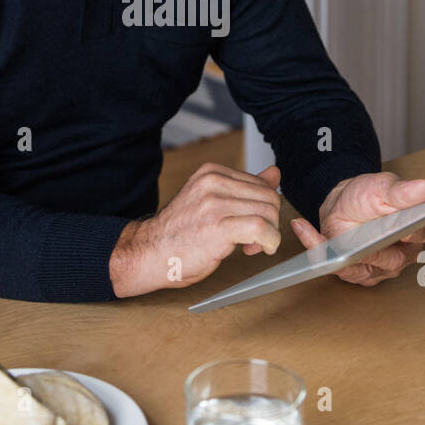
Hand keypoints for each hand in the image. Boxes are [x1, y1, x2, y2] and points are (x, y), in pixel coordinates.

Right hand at [109, 163, 281, 297]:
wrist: (149, 252)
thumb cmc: (179, 233)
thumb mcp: (212, 201)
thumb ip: (244, 188)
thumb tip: (275, 173)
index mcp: (212, 172)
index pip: (262, 184)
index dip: (264, 208)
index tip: (252, 226)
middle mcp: (213, 182)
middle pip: (269, 197)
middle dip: (270, 222)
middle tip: (254, 240)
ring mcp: (214, 203)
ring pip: (268, 212)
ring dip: (269, 234)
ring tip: (251, 246)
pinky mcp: (218, 226)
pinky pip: (260, 228)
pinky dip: (268, 241)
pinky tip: (256, 249)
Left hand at [290, 171, 424, 285]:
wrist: (345, 203)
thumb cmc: (369, 196)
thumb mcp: (384, 188)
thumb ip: (402, 192)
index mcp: (415, 234)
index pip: (414, 237)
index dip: (406, 235)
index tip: (399, 230)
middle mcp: (400, 257)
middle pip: (387, 260)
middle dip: (368, 252)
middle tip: (351, 241)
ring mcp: (377, 269)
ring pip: (358, 268)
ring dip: (335, 254)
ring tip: (316, 235)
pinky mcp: (354, 273)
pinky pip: (334, 267)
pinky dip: (316, 249)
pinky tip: (302, 227)